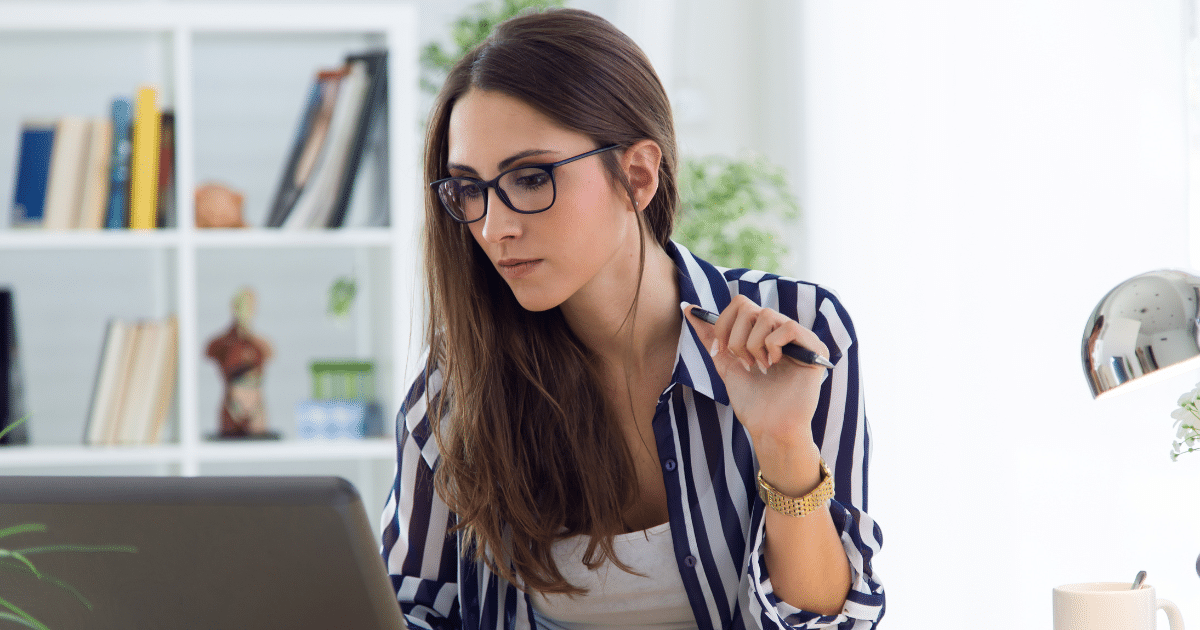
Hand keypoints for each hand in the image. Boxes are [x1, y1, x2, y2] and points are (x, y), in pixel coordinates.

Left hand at [683, 297, 829, 474]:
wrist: (768, 427)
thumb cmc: (752, 401)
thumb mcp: (725, 363)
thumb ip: (711, 336)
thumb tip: (689, 309)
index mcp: (764, 332)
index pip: (740, 303)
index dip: (723, 324)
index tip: (722, 351)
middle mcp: (782, 330)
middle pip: (748, 306)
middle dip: (735, 338)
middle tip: (744, 362)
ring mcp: (800, 338)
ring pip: (766, 315)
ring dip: (753, 345)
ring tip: (760, 367)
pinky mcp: (815, 348)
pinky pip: (788, 327)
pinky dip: (773, 346)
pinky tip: (775, 365)